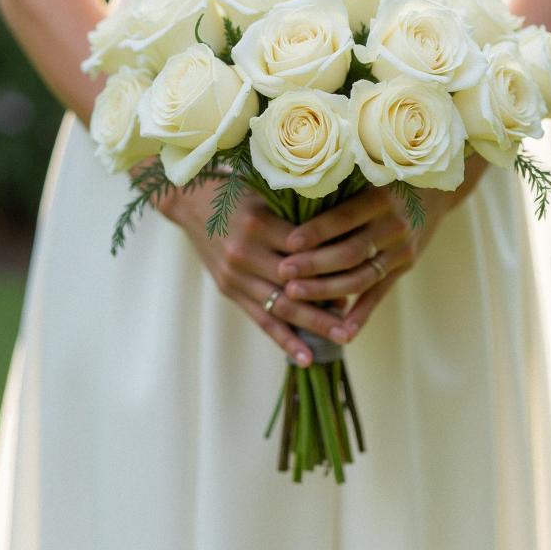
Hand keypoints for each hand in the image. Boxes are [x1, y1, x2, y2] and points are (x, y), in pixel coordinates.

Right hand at [145, 173, 351, 366]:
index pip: (304, 250)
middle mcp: (245, 252)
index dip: (332, 264)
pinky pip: (261, 320)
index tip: (360, 273)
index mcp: (258, 223)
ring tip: (341, 340)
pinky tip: (305, 358)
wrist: (190, 200)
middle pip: (294, 285)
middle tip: (356, 321)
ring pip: (280, 308)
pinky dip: (285, 340)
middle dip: (327, 305)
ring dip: (312, 326)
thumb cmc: (237, 190)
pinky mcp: (229, 290)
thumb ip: (299, 212)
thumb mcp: (267, 191)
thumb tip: (342, 235)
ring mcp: (235, 275)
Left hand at [275, 154, 490, 338]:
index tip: (288, 243)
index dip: (316, 232)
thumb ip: (340, 185)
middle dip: (313, 265)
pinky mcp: (404, 267)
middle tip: (282, 272)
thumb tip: (290, 196)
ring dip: (326, 291)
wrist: (437, 189)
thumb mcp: (370, 172)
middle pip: (350, 252)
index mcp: (382, 197)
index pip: (345, 218)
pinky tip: (338, 332)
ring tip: (294, 295)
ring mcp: (402, 250)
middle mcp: (395, 225)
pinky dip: (359, 315)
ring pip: (360, 278)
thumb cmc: (388, 175)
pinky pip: (378, 294)